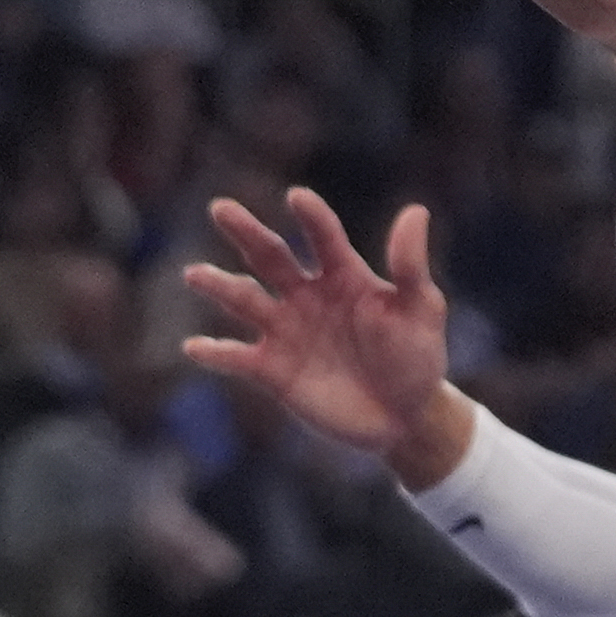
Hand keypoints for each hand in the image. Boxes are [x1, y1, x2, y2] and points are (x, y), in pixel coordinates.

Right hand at [183, 189, 454, 471]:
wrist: (404, 418)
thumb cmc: (417, 357)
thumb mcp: (421, 310)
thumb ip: (410, 266)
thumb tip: (416, 210)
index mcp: (343, 275)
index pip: (323, 237)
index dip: (311, 218)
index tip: (297, 198)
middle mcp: (307, 295)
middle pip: (270, 257)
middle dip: (246, 233)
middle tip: (221, 208)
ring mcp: (287, 332)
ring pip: (244, 300)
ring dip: (218, 286)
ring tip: (194, 273)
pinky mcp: (274, 371)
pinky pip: (238, 358)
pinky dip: (215, 353)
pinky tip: (193, 347)